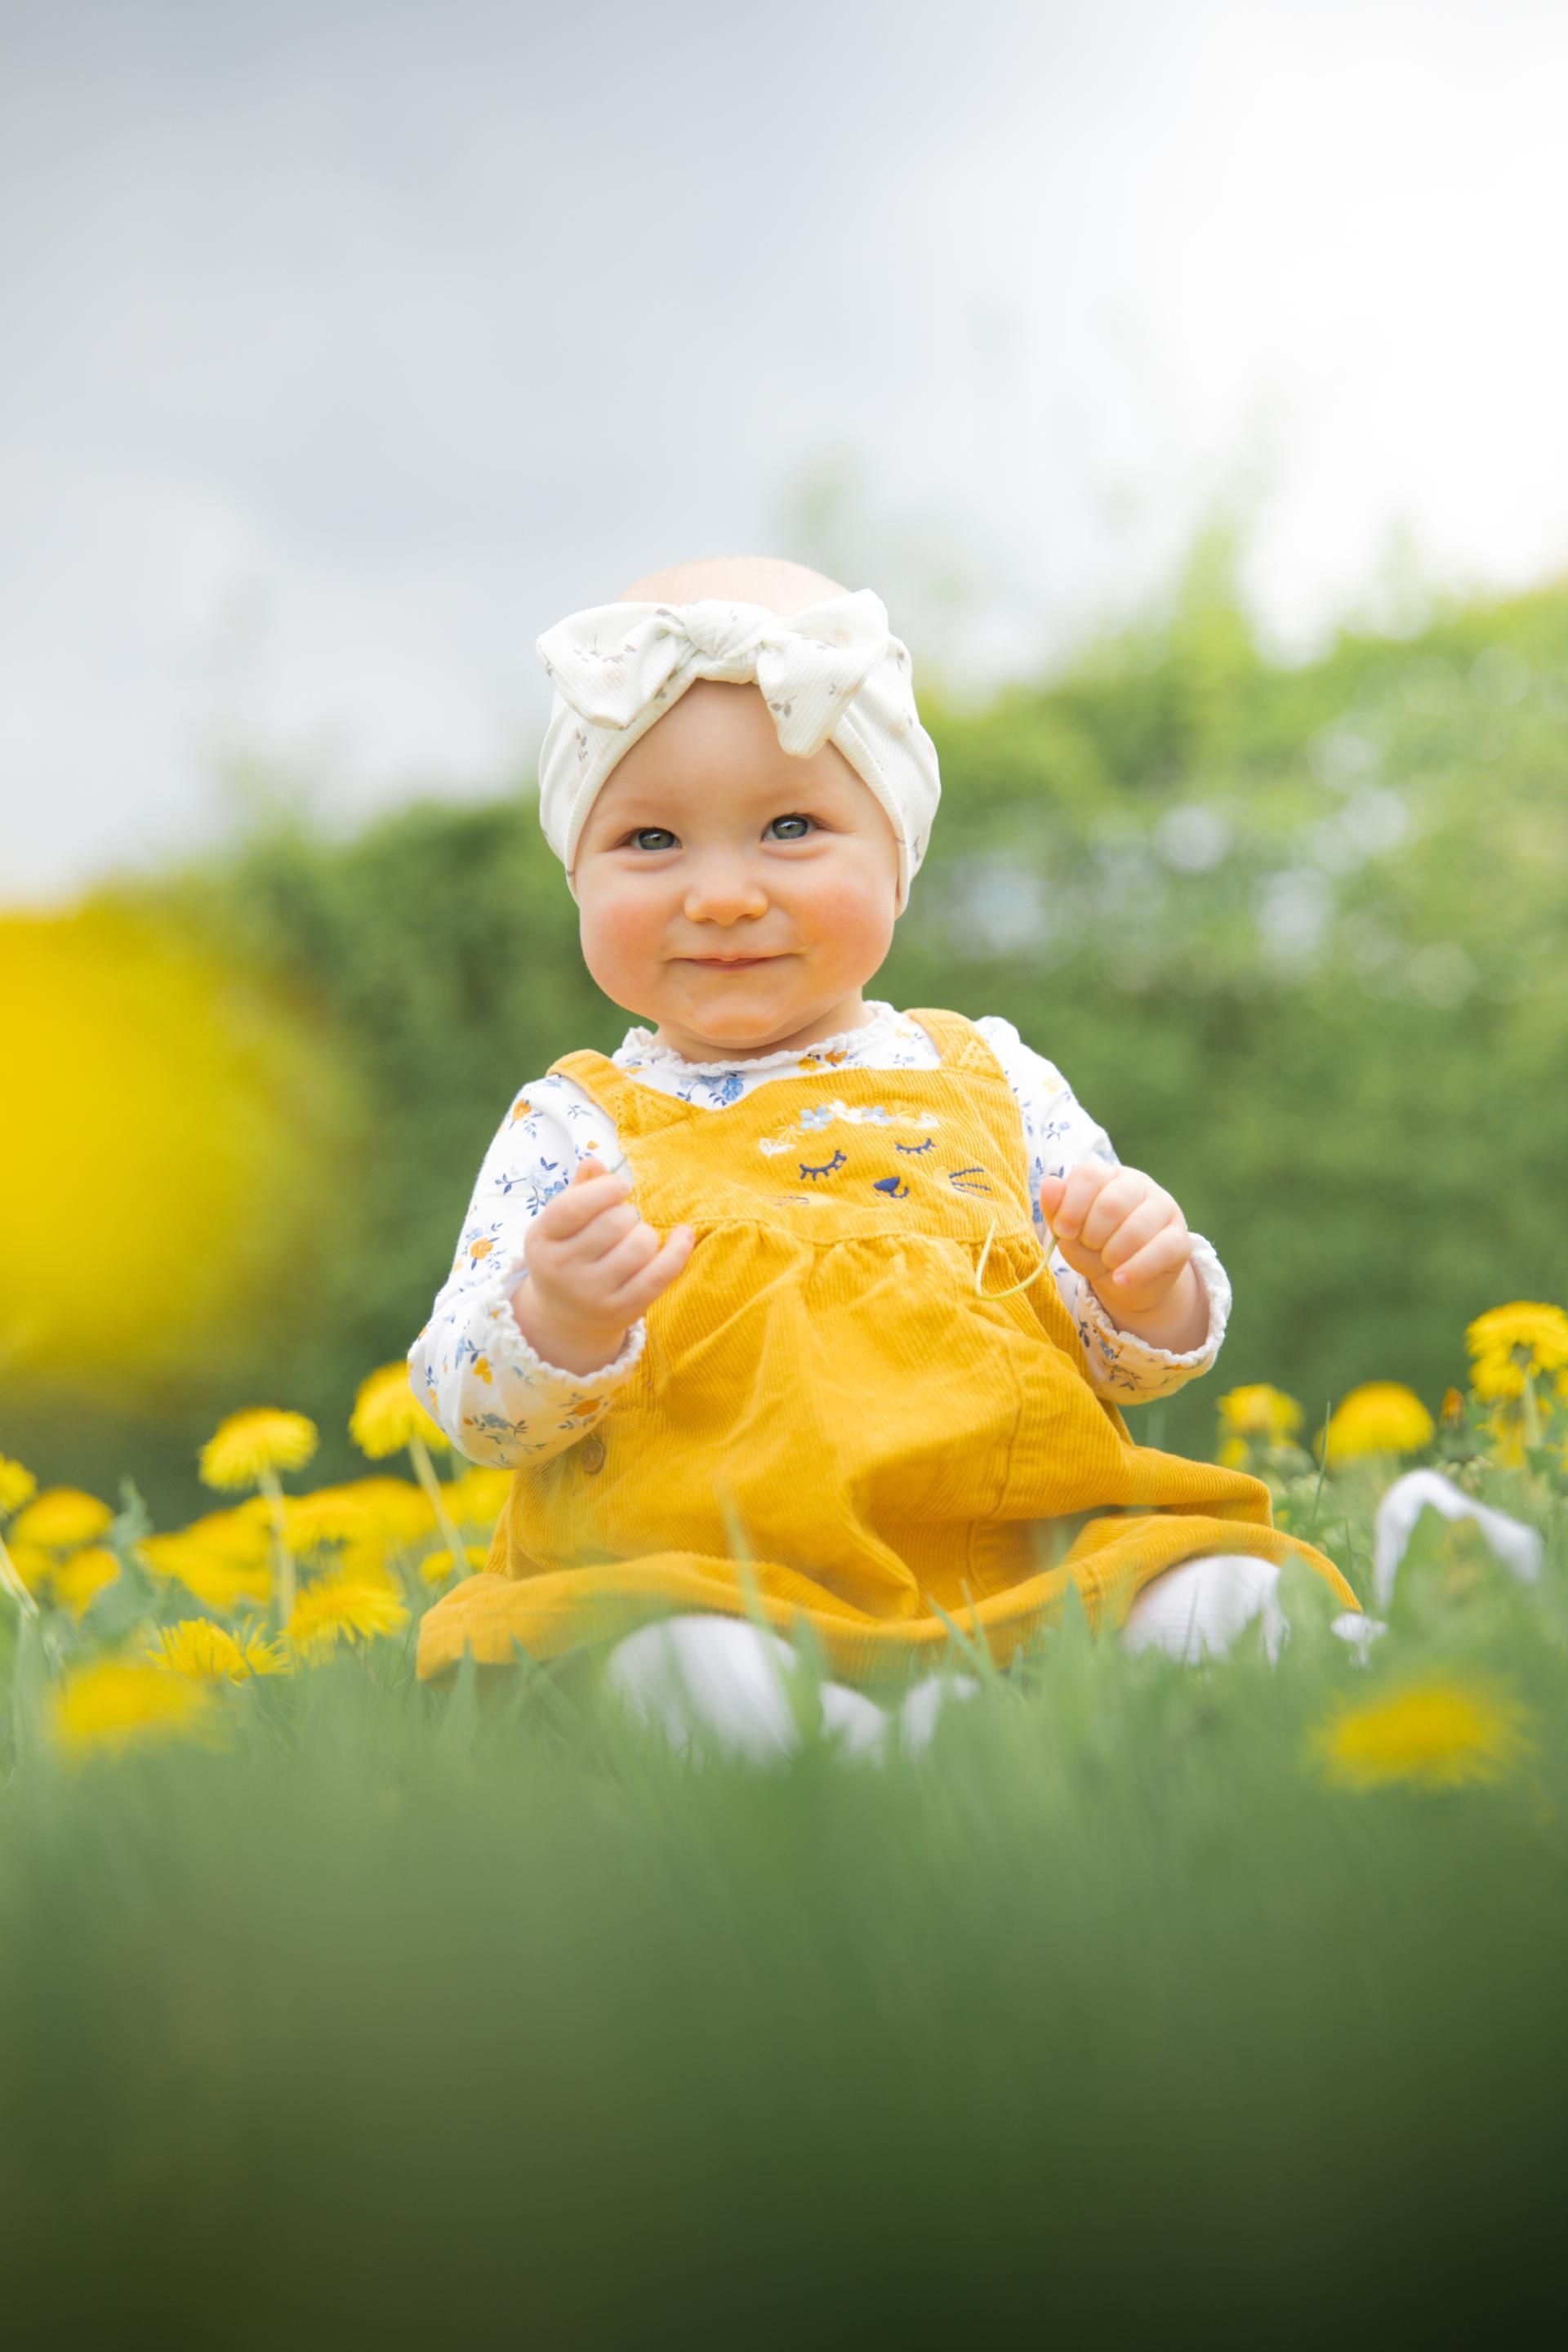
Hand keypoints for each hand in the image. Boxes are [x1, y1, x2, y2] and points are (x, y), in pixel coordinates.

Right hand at [511, 1157, 695, 1376]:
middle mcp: (563, 1269)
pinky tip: (683, 1234)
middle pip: (614, 1222)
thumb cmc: (568, 1255)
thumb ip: (578, 1191)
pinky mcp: (623, 1310)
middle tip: (622, 1222)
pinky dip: (679, 1249)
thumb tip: (595, 1162)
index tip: (621, 1187)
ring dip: (647, 1234)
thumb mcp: (559, 1225)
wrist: (565, 1319)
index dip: (604, 1189)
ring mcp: (593, 1294)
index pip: (572, 1207)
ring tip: (635, 1239)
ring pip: (641, 1245)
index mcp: (542, 1240)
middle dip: (627, 1213)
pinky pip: (662, 1273)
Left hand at [1037, 1161, 1196, 1326]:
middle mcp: (1139, 1185)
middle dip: (1093, 1235)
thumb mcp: (1069, 1233)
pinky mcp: (1181, 1238)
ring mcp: (1164, 1208)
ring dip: (1113, 1254)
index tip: (1064, 1231)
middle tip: (1091, 1248)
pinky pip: (1161, 1251)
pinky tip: (1121, 1279)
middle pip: (1112, 1203)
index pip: (1089, 1175)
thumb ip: (1056, 1210)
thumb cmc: (1093, 1248)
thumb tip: (1050, 1183)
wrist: (1125, 1281)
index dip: (1071, 1206)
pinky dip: (1136, 1269)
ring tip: (1107, 1263)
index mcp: (1108, 1175)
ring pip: (1137, 1229)